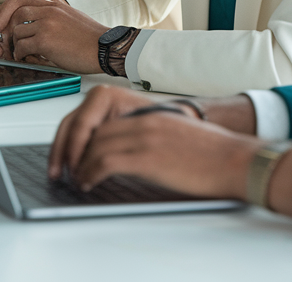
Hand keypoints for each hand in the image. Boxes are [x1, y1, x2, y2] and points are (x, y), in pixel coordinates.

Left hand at [0, 0, 107, 72]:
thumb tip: (32, 26)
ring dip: (16, 46)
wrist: (104, 47)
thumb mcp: (69, 16)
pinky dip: (21, 55)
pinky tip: (29, 59)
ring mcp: (46, 24)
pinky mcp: (45, 40)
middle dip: (8, 30)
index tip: (2, 27)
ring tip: (24, 54)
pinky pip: (22, 47)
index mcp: (53, 4)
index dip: (6, 13)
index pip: (19, 0)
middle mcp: (48, 10)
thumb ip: (52, 15)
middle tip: (10, 43)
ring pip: (17, 32)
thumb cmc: (89, 37)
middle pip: (15, 14)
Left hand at [51, 88, 291, 220]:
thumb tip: (109, 151)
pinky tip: (87, 183)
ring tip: (73, 179)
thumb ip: (141, 134)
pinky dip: (89, 172)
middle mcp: (141, 116)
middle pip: (86, 121)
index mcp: (145, 110)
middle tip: (57, 166)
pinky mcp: (149, 154)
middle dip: (65, 144)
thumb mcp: (170, 134)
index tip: (64, 148)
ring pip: (92, 142)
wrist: (235, 160)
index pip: (93, 107)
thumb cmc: (208, 154)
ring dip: (76, 163)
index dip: (73, 127)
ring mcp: (145, 133)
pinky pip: (104, 159)